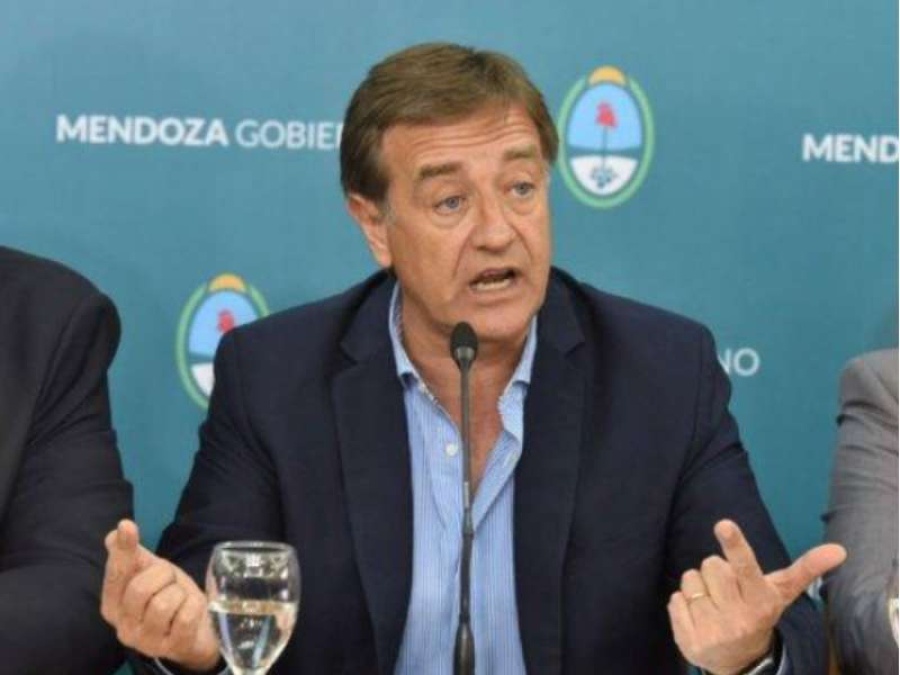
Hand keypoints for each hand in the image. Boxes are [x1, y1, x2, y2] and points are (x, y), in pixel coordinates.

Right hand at [100, 520, 219, 671]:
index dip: (123, 551)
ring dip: (179, 593)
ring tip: (181, 599)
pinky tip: (191, 610)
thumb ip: (133, 555)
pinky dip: (193, 606)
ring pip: (164, 603)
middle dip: (163, 575)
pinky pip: (185, 617)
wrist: (197, 630)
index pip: (116, 575)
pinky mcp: (173, 648)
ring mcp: (147, 643)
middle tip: (171, 582)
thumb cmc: (169, 596)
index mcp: (112, 606)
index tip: (127, 525)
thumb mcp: (151, 573)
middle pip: (141, 588)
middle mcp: (123, 628)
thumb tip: (114, 534)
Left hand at [668, 519, 845, 674]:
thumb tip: (839, 550)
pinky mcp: (688, 641)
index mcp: (761, 601)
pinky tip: (699, 615)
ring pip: (690, 580)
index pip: (745, 567)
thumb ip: (805, 570)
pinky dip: (683, 603)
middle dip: (715, 570)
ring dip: (698, 586)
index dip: (735, 545)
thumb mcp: (781, 594)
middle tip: (727, 588)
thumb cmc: (759, 613)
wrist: (741, 662)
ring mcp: (712, 631)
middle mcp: (738, 617)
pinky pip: (674, 599)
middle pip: (711, 565)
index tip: (724, 524)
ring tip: (714, 602)